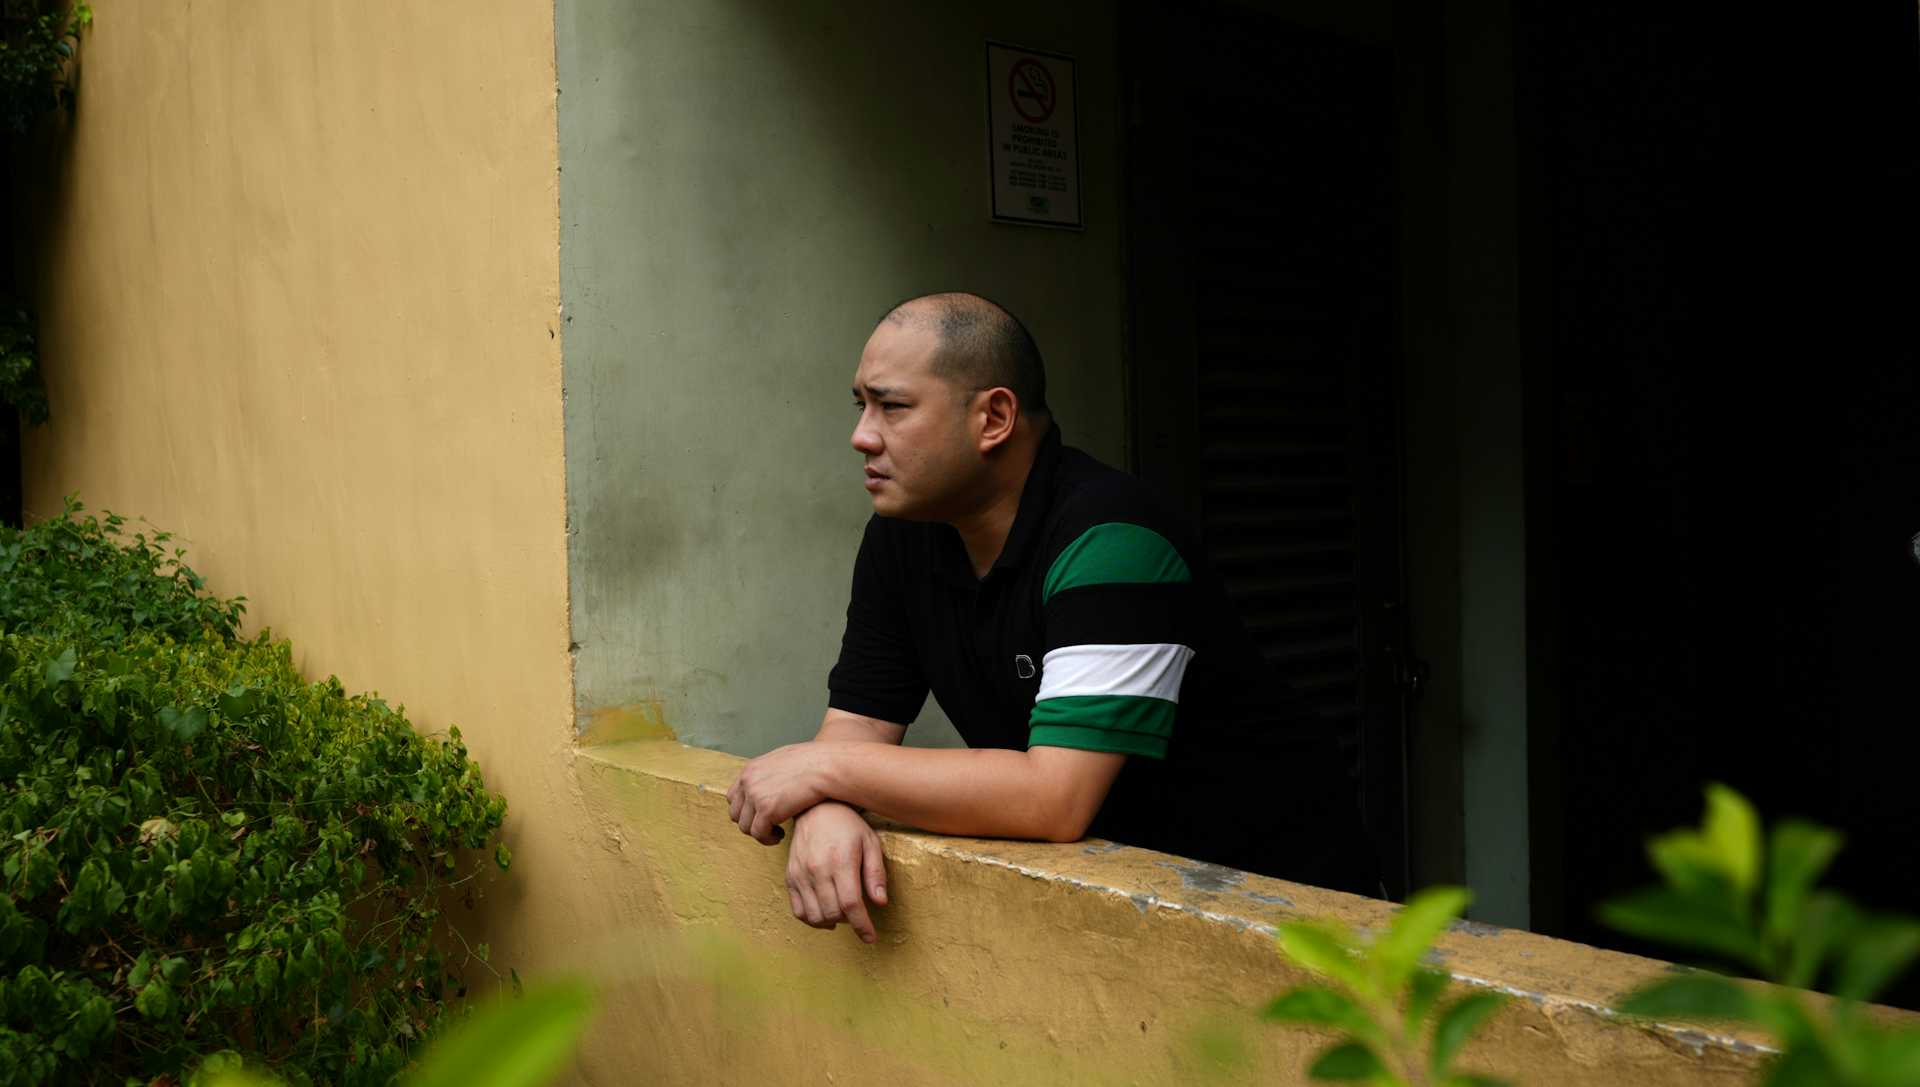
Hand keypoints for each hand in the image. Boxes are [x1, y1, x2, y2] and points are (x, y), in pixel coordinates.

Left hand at [727, 742, 830, 844]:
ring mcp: (755, 796)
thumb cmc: (813, 763)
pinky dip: (768, 839)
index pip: (733, 797)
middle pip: (736, 814)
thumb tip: (770, 783)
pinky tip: (781, 835)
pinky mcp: (767, 810)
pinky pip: (758, 834)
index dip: (746, 810)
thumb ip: (769, 773)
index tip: (760, 815)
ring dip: (760, 833)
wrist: (825, 767)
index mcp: (750, 770)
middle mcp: (748, 782)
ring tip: (777, 833)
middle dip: (751, 823)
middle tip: (769, 826)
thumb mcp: (783, 760)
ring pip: (745, 827)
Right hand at [786, 801, 888, 942]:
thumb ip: (875, 873)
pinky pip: (798, 911)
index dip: (862, 926)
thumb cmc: (847, 825)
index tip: (870, 938)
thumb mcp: (870, 842)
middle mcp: (817, 870)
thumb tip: (880, 902)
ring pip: (815, 916)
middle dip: (849, 922)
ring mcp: (800, 875)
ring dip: (831, 922)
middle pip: (833, 914)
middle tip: (858, 914)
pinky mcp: (790, 878)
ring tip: (843, 912)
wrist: (816, 809)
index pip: (851, 905)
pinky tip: (825, 912)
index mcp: (841, 861)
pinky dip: (813, 919)